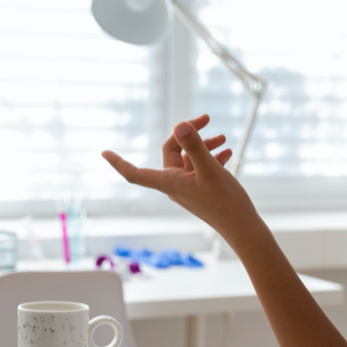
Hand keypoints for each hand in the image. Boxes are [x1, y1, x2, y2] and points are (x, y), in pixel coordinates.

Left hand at [101, 114, 258, 245]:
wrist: (243, 227)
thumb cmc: (225, 202)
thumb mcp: (210, 170)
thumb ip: (195, 146)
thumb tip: (180, 125)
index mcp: (169, 182)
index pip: (134, 173)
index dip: (119, 162)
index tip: (104, 152)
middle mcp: (175, 185)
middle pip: (172, 152)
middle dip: (188, 134)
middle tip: (207, 120)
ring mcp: (189, 187)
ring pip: (189, 158)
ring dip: (204, 145)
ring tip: (223, 139)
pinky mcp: (202, 189)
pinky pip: (200, 167)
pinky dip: (211, 157)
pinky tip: (227, 152)